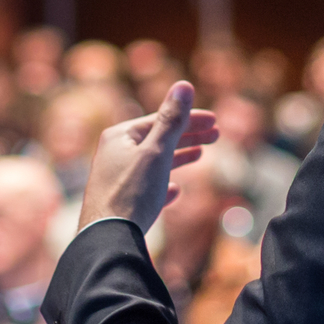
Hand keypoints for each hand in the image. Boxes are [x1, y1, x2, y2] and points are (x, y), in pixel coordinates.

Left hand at [78, 81, 218, 231]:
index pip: (160, 120)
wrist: (108, 239)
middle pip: (157, 139)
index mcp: (119, 137)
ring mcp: (115, 180)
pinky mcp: (119, 204)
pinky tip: (175, 191)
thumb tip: (184, 85)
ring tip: (199, 156)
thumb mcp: (156, 152)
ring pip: (152, 163)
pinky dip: (162, 185)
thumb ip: (172, 120)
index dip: (190, 118)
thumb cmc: (131, 193)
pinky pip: (145, 189)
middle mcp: (113, 154)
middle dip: (187, 136)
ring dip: (177, 157)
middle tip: (216, 136)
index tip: (215, 121)